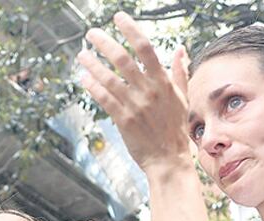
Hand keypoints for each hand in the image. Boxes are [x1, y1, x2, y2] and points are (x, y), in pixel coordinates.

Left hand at [77, 12, 190, 171]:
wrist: (168, 159)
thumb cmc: (174, 129)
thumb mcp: (181, 98)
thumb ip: (179, 72)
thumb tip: (180, 49)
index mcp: (163, 81)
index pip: (145, 48)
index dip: (130, 30)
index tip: (118, 18)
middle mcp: (148, 90)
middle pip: (123, 59)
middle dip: (104, 43)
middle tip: (91, 33)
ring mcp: (135, 105)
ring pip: (109, 78)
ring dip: (92, 64)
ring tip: (81, 54)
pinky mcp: (122, 120)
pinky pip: (104, 99)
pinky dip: (93, 86)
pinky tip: (83, 78)